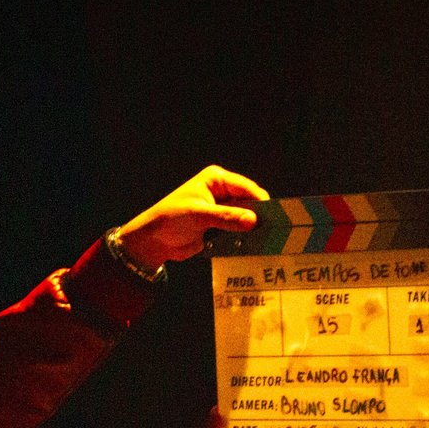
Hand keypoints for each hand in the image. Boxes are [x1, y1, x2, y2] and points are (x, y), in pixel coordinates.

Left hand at [115, 165, 269, 270]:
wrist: (154, 240)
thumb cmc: (171, 219)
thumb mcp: (199, 215)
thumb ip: (226, 217)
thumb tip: (253, 220)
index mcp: (216, 180)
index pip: (246, 188)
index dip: (260, 201)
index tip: (274, 216)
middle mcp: (221, 192)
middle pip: (249, 203)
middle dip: (257, 216)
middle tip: (272, 231)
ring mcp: (221, 210)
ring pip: (245, 218)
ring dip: (251, 229)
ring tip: (265, 241)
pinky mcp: (220, 226)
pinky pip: (237, 232)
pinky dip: (244, 238)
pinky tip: (252, 247)